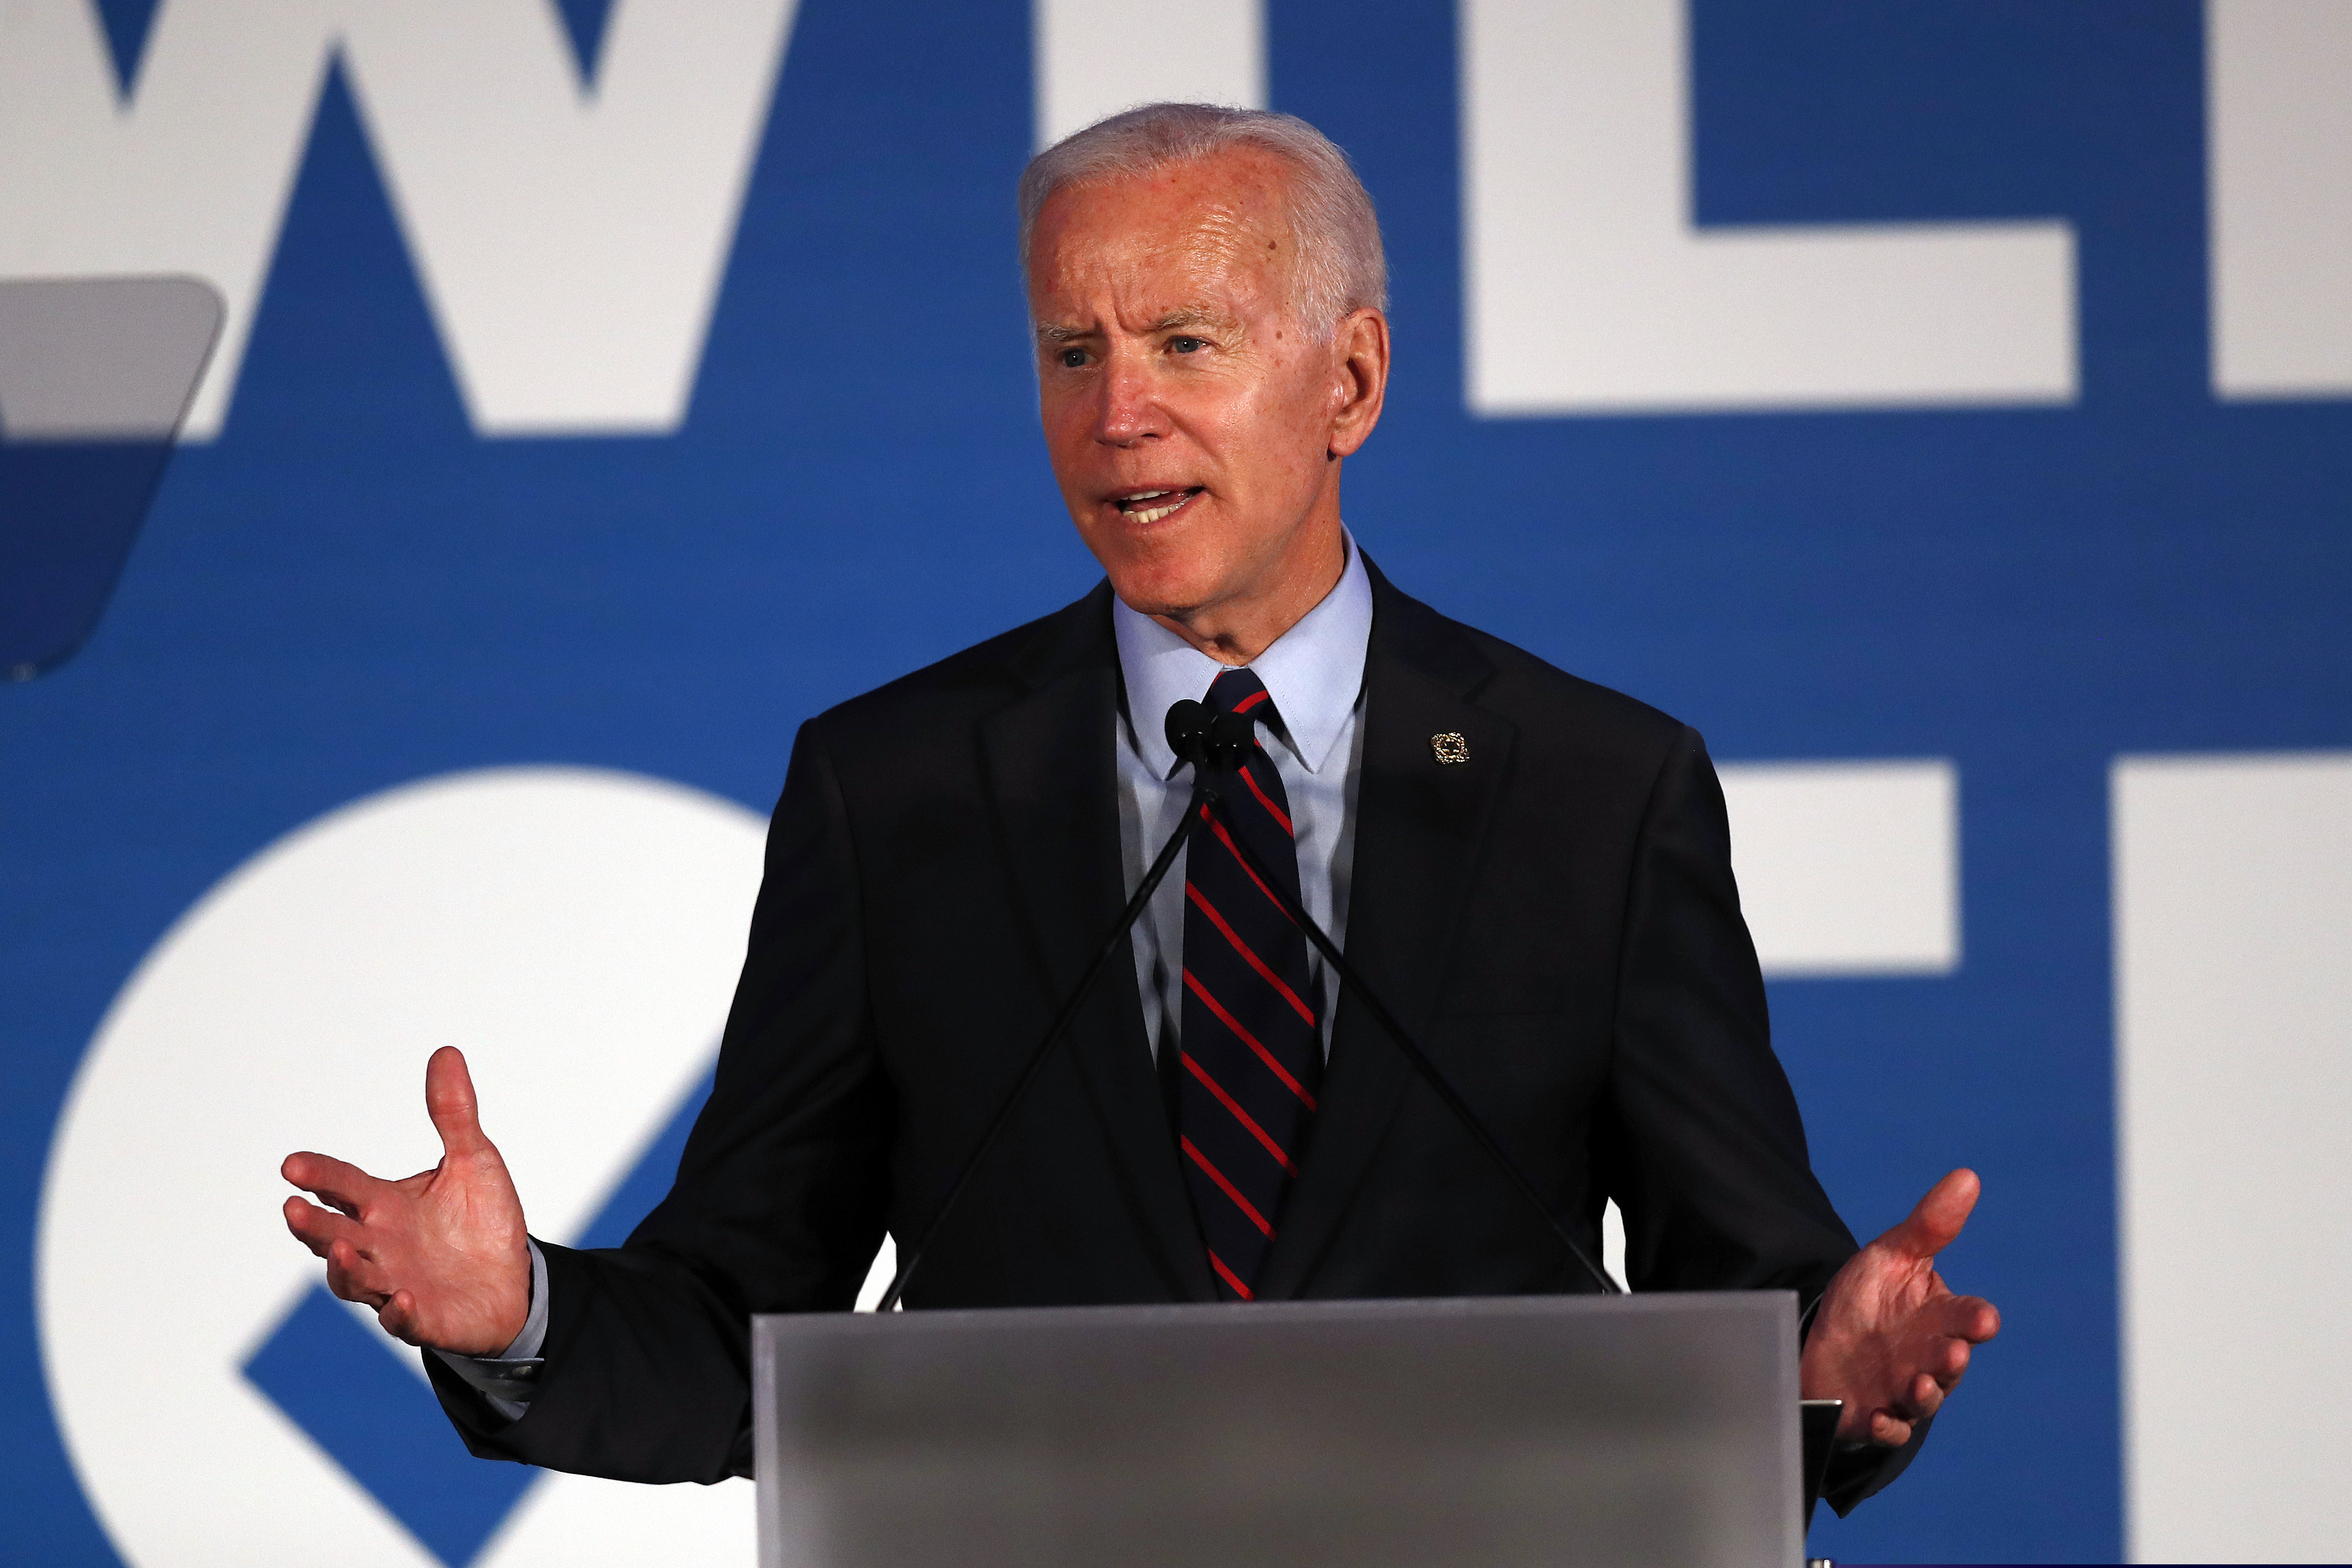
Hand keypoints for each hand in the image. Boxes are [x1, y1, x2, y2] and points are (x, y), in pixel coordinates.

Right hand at [281, 1046, 530, 1355]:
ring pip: (356, 1280)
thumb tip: (446, 1052)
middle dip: (314, 1224)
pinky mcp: (424, 1319)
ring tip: (343, 1247)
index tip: (291, 1164)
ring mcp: (397, 1285)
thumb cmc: (480, 1221)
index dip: (319, 1175)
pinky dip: (401, 1313)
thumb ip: (454, 1114)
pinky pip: (405, 1321)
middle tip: (293, 1207)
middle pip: (334, 1235)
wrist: (513, 1278)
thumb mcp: (473, 1160)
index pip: (344, 1187)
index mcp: (386, 1206)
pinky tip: (404, 1300)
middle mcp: (381, 1246)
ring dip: (346, 1267)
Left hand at [1800, 1168, 2000, 1445]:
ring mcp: (1904, 1389)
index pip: (1966, 1317)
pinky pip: (1889, 1428)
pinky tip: (1879, 1418)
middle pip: (1950, 1361)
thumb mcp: (1891, 1256)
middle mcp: (1928, 1357)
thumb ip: (1930, 1225)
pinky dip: (1888, 1427)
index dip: (1976, 1320)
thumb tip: (1967, 1176)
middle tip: (1952, 1354)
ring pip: (1925, 1399)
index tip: (1983, 1319)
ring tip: (1918, 1387)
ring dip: (1925, 1395)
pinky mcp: (1876, 1415)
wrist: (1821, 1338)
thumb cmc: (1867, 1298)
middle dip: (1952, 1359)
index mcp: (1938, 1317)